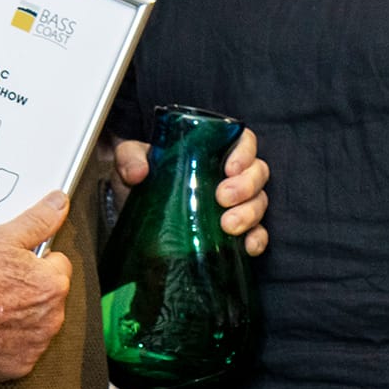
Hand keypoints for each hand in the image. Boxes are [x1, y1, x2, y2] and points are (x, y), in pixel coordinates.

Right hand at [0, 191, 73, 382]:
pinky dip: (10, 343)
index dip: (35, 262)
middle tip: (0, 286)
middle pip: (49, 297)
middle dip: (31, 291)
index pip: (57, 266)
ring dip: (22, 318)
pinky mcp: (19, 366)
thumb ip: (39, 220)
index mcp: (53, 284)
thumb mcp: (4, 238)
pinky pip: (22, 351)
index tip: (15, 266)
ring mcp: (35, 344)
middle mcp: (51, 318)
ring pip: (37, 325)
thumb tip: (58, 203)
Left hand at [114, 128, 270, 256]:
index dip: (244, 152)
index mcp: (212, 150)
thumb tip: (138, 173)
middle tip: (222, 198)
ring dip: (249, 214)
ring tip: (228, 226)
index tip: (230, 168)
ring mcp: (235, 204)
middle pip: (258, 173)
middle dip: (246, 186)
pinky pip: (257, 234)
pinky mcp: (233, 232)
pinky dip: (257, 240)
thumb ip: (130, 158)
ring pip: (260, 202)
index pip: (243, 141)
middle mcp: (229, 175)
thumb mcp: (129, 160)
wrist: (133, 213)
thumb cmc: (140, 179)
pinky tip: (247, 247)